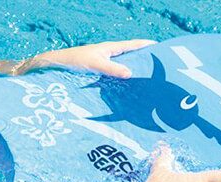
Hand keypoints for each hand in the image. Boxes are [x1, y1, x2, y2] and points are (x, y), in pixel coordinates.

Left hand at [0, 39, 155, 77]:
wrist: (53, 68)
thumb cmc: (72, 62)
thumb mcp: (93, 64)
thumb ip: (111, 68)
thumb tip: (130, 73)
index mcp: (112, 48)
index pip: (137, 45)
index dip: (151, 48)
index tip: (167, 53)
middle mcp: (110, 56)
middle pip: (133, 59)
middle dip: (147, 65)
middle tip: (163, 75)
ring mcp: (104, 67)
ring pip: (124, 71)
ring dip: (135, 77)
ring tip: (149, 88)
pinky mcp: (98, 77)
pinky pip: (115, 80)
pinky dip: (123, 85)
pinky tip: (128, 96)